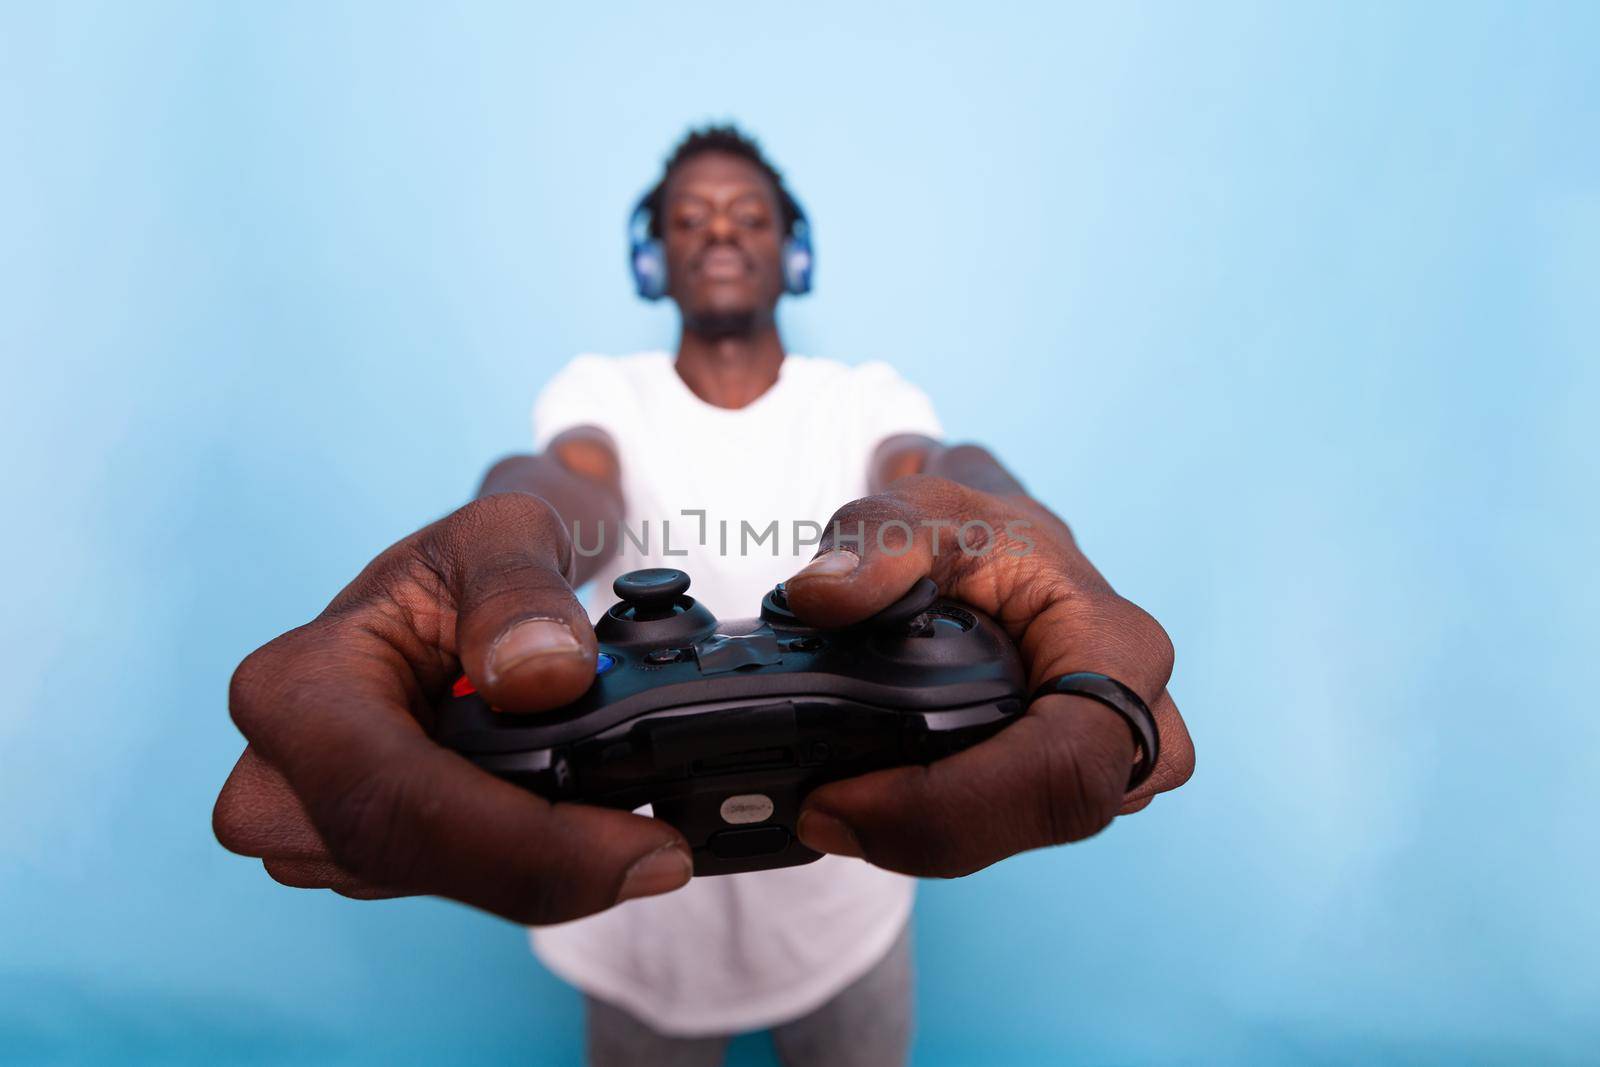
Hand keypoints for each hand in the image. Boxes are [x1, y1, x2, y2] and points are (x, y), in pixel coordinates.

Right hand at [212, 493, 692, 922]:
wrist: (459, 591)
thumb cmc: (469, 560)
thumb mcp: (505, 534)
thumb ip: (523, 591)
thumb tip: (542, 676)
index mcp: (297, 688)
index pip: (397, 797)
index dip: (523, 845)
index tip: (640, 845)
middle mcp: (281, 778)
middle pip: (418, 859)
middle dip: (553, 869)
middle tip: (665, 849)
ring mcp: (316, 831)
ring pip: (443, 885)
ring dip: (548, 869)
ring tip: (632, 824)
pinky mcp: (365, 859)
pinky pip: (456, 885)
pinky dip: (533, 866)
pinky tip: (589, 831)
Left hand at [783, 469, 1194, 876]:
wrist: (1009, 549)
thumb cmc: (984, 530)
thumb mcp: (924, 509)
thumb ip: (873, 541)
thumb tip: (821, 595)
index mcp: (1115, 645)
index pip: (1065, 761)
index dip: (958, 805)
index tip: (845, 801)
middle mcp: (1134, 715)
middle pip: (1055, 813)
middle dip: (933, 833)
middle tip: (822, 813)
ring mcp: (1112, 763)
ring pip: (1035, 833)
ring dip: (932, 838)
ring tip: (839, 805)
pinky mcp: (1071, 786)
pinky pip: (1018, 831)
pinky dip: (941, 830)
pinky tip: (874, 806)